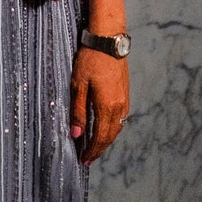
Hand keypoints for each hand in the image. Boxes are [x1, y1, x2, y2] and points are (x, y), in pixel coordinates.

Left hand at [69, 46, 129, 164]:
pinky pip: (120, 117)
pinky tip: (103, 126)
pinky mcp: (125, 93)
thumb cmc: (90, 60)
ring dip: (106, 139)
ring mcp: (124, 100)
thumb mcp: (78, 85)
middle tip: (87, 158)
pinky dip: (112, 127)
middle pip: (110, 136)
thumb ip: (78, 111)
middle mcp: (119, 107)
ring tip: (94, 145)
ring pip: (117, 127)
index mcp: (107, 107)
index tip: (83, 160)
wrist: (108, 41)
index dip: (92, 151)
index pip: (100, 137)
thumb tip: (76, 134)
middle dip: (99, 149)